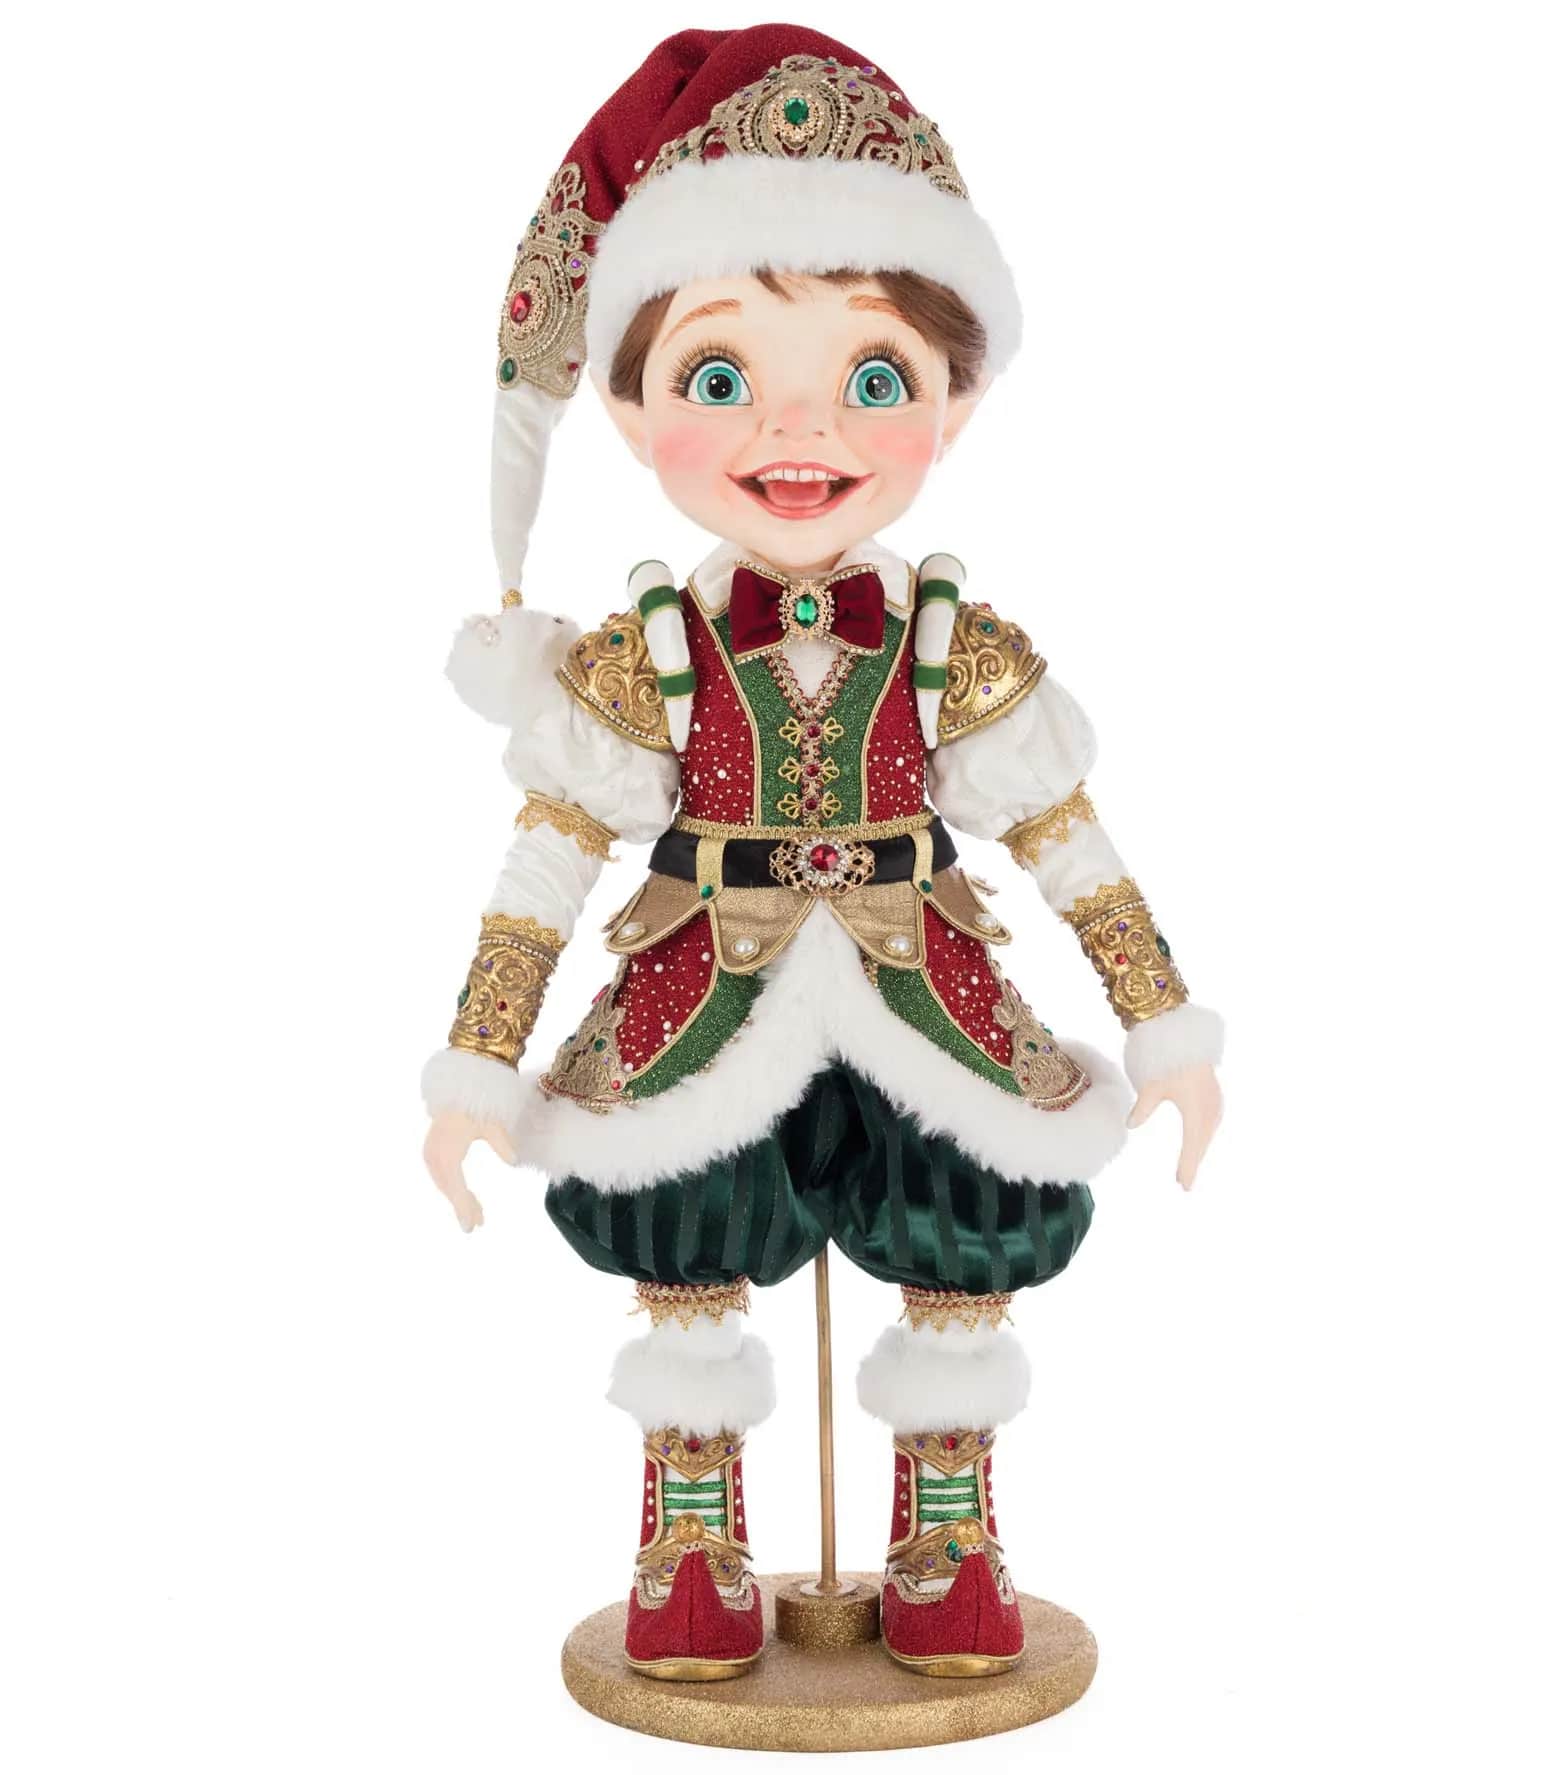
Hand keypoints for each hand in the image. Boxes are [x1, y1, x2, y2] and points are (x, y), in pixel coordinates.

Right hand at [422, 1112, 516, 1231]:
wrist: (456, 1091)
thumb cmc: (476, 1107)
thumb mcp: (493, 1125)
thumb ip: (503, 1143)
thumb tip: (515, 1162)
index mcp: (448, 1150)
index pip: (456, 1186)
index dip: (464, 1207)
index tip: (473, 1225)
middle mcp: (434, 1155)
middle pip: (449, 1189)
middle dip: (463, 1207)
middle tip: (478, 1224)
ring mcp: (430, 1154)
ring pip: (445, 1185)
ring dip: (459, 1199)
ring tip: (479, 1215)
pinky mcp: (431, 1153)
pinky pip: (442, 1177)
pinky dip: (454, 1189)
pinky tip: (468, 1198)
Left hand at [1127, 1064, 1222, 1190]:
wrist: (1185, 1037)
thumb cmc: (1167, 1059)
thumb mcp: (1151, 1085)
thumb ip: (1142, 1107)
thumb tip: (1130, 1125)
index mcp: (1195, 1109)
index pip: (1191, 1146)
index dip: (1187, 1167)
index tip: (1182, 1185)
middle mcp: (1209, 1108)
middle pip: (1201, 1143)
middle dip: (1192, 1163)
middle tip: (1182, 1183)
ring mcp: (1215, 1101)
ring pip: (1208, 1133)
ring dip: (1199, 1150)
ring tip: (1188, 1166)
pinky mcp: (1215, 1095)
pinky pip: (1211, 1123)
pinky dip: (1204, 1136)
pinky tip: (1198, 1141)